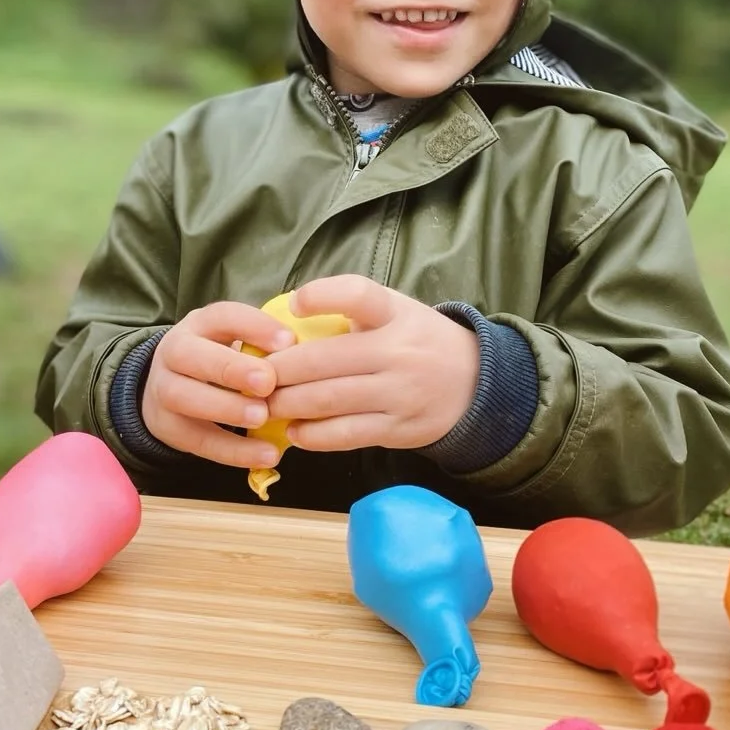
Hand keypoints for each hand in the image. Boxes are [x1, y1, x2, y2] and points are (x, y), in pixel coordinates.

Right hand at [141, 302, 294, 467]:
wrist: (174, 387)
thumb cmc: (223, 361)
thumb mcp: (238, 342)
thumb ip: (266, 346)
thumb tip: (310, 353)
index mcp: (200, 324)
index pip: (222, 316)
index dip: (254, 326)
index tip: (288, 341)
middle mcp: (174, 351)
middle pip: (189, 354)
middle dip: (230, 368)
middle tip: (267, 383)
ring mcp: (163, 389)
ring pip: (184, 397)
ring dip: (225, 408)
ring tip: (262, 418)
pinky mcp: (168, 427)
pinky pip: (198, 440)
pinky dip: (233, 450)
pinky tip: (267, 454)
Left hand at [265, 275, 479, 452]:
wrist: (476, 383)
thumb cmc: (417, 340)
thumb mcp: (395, 312)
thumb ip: (350, 311)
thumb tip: (284, 321)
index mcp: (395, 314)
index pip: (357, 294)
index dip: (321, 296)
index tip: (295, 305)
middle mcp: (398, 351)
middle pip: (325, 359)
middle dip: (280, 370)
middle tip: (254, 376)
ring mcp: (399, 393)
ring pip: (330, 400)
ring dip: (288, 404)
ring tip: (265, 404)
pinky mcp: (398, 428)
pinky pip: (346, 434)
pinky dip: (313, 435)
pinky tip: (294, 431)